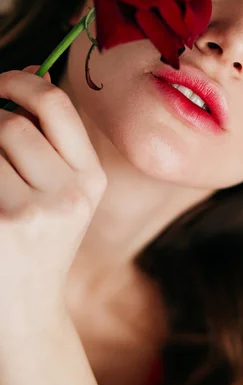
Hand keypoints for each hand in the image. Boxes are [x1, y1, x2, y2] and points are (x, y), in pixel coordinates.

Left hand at [0, 66, 106, 334]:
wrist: (26, 310)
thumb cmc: (40, 244)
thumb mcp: (65, 193)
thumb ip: (51, 138)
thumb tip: (29, 74)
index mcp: (90, 179)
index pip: (56, 105)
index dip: (19, 83)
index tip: (0, 84)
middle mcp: (68, 195)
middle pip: (12, 124)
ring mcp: (31, 214)